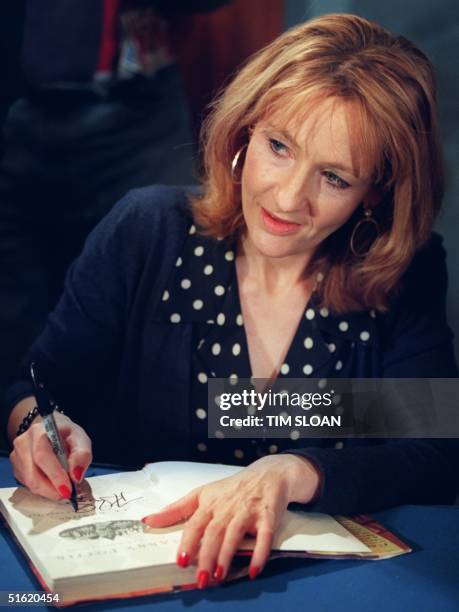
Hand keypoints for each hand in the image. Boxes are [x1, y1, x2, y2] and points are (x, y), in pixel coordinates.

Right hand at [10, 412, 91, 500]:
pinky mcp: (16, 468)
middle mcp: (23, 443)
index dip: (55, 475)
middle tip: (67, 493)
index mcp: (39, 431)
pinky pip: (28, 485)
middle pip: (32, 474)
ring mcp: (17, 456)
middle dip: (51, 489)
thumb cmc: (66, 434)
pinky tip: (52, 483)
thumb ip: (82, 455)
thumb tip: (76, 475)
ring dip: (48, 491)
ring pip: (29, 482)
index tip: (67, 489)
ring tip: (62, 487)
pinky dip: (42, 489)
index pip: (43, 456)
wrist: (51, 431)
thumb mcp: (80, 438)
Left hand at [141, 454, 319, 587]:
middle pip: (214, 532)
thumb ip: (176, 509)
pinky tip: (254, 570)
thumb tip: (148, 520)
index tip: (180, 560)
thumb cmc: (232, 488)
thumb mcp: (202, 493)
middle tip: (200, 579)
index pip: (195, 523)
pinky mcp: (268, 516)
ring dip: (227, 556)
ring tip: (218, 575)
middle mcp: (228, 507)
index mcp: (210, 503)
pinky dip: (260, 554)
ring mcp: (248, 511)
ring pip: (235, 534)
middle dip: (206, 556)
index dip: (188, 542)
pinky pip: (264, 536)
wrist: (268, 474)